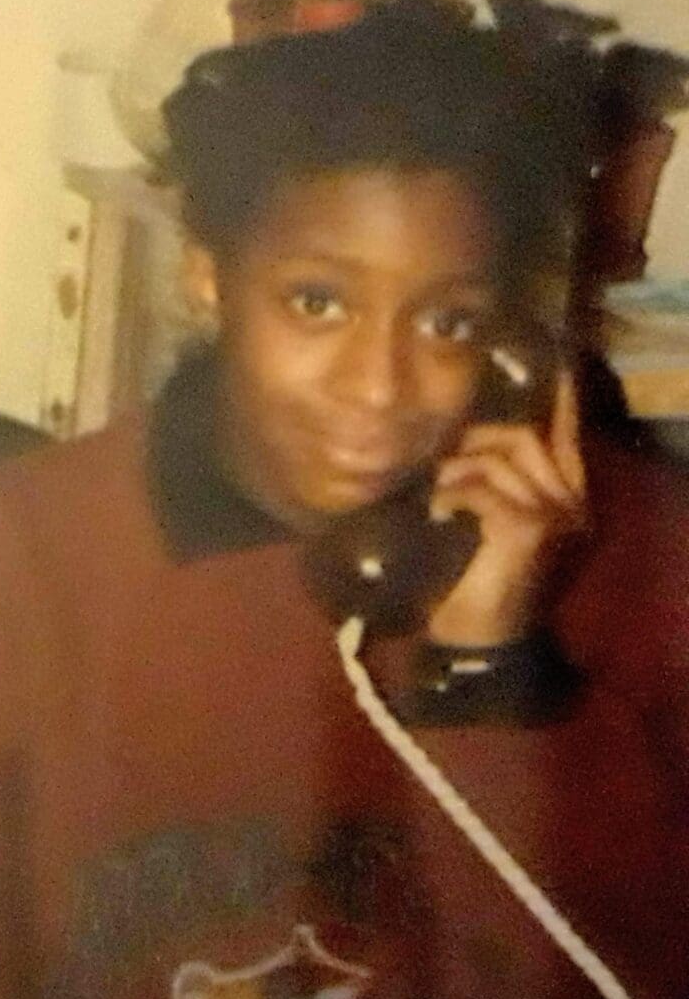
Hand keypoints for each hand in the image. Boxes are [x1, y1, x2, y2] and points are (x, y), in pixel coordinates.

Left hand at [425, 370, 586, 646]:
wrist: (478, 641)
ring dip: (453, 469)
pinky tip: (434, 513)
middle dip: (469, 438)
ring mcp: (555, 513)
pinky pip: (483, 489)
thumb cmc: (471, 579)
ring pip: (500, 458)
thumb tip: (447, 440)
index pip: (562, 430)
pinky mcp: (530, 529)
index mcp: (563, 492)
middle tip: (432, 454)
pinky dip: (451, 495)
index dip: (555, 393)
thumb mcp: (479, 521)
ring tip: (429, 492)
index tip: (549, 357)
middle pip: (521, 435)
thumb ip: (480, 481)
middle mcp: (570, 498)